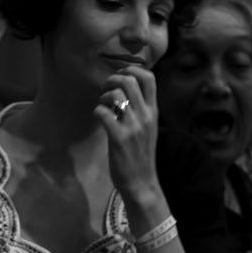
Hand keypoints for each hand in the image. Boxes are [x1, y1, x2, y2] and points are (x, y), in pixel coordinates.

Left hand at [95, 66, 160, 203]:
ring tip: (103, 106)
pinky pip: (103, 113)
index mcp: (153, 112)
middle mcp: (145, 116)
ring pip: (116, 94)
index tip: (122, 75)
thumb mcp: (147, 129)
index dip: (132, 69)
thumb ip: (140, 111)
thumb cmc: (141, 156)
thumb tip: (124, 93)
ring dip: (104, 96)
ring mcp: (133, 127)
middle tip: (107, 90)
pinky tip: (99, 118)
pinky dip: (97, 111)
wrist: (142, 183)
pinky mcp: (119, 138)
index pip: (149, 78)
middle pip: (130, 80)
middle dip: (113, 79)